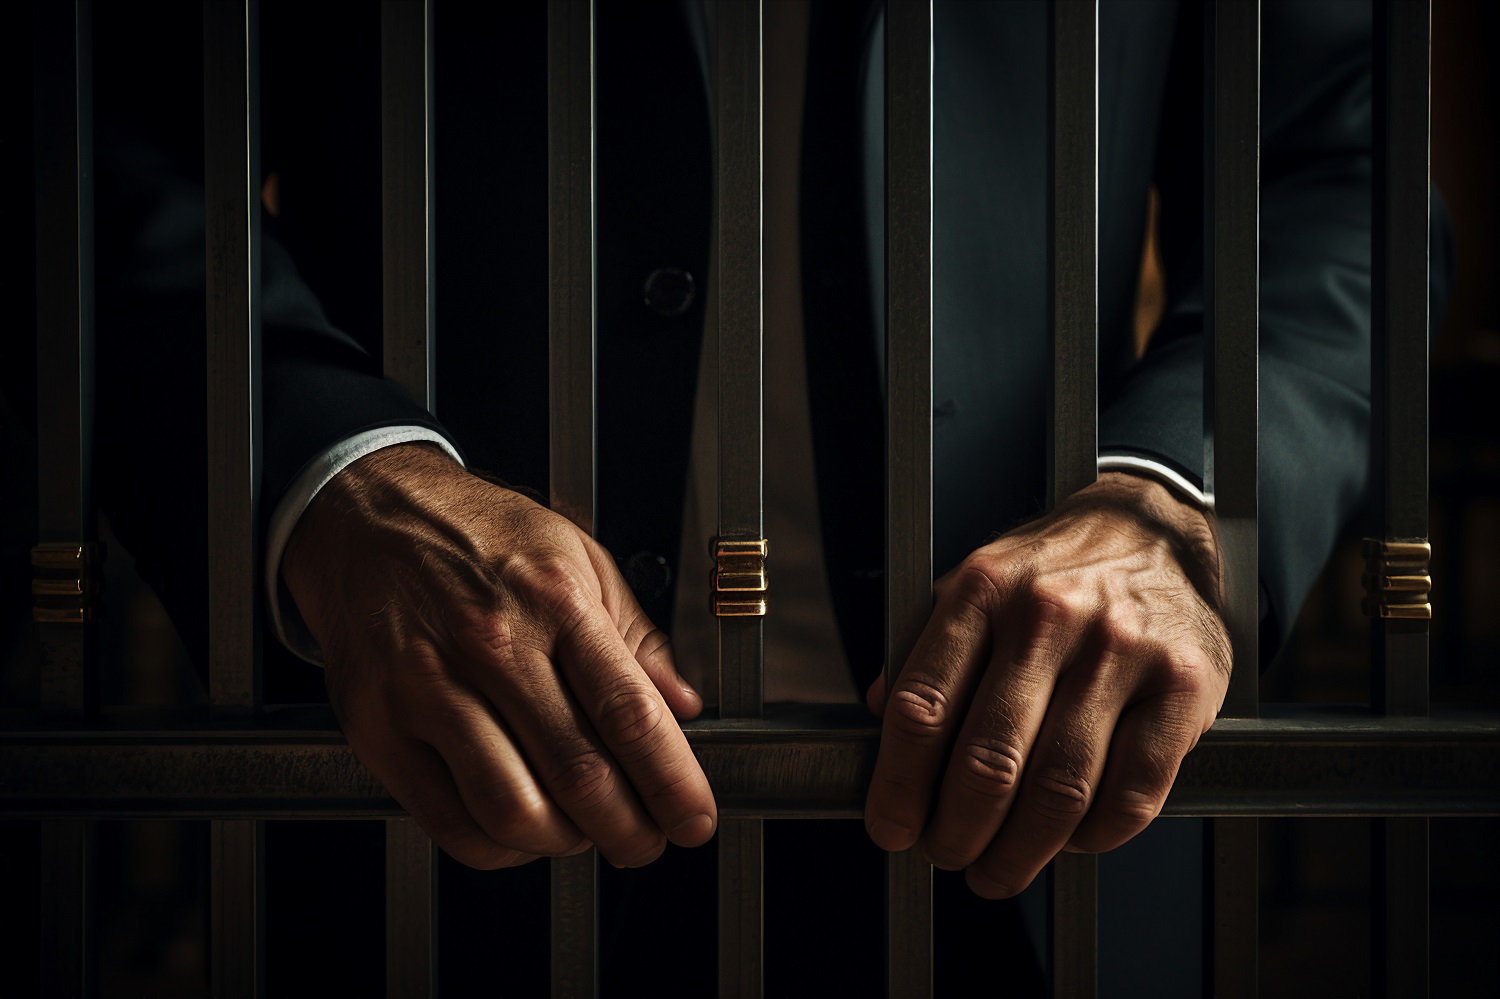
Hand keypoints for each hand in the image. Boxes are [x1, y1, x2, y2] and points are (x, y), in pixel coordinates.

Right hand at [282, 443, 716, 868]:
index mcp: (555, 601)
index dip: (672, 782)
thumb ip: (635, 635)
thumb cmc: (477, 535)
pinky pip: (448, 820)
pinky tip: (520, 830)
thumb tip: (682, 704)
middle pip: (577, 773)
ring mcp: (427, 688)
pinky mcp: (378, 725)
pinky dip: (498, 847)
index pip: (629, 713)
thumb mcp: (578, 556)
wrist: (366, 515)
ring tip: (581, 832)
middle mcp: (492, 644)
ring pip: (511, 810)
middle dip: (628, 829)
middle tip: (645, 841)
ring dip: (563, 843)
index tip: (693, 819)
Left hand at [863, 472, 1230, 896]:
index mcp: (983, 591)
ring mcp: (1123, 650)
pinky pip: (1134, 792)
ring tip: (997, 870)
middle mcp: (1050, 615)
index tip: (891, 830)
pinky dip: (1096, 837)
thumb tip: (880, 723)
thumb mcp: (971, 589)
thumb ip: (923, 651)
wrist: (1153, 530)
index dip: (899, 786)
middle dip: (957, 831)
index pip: (923, 709)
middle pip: (989, 762)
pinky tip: (1071, 842)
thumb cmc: (1047, 575)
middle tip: (946, 856)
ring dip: (1020, 852)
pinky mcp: (1186, 684)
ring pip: (1060, 789)